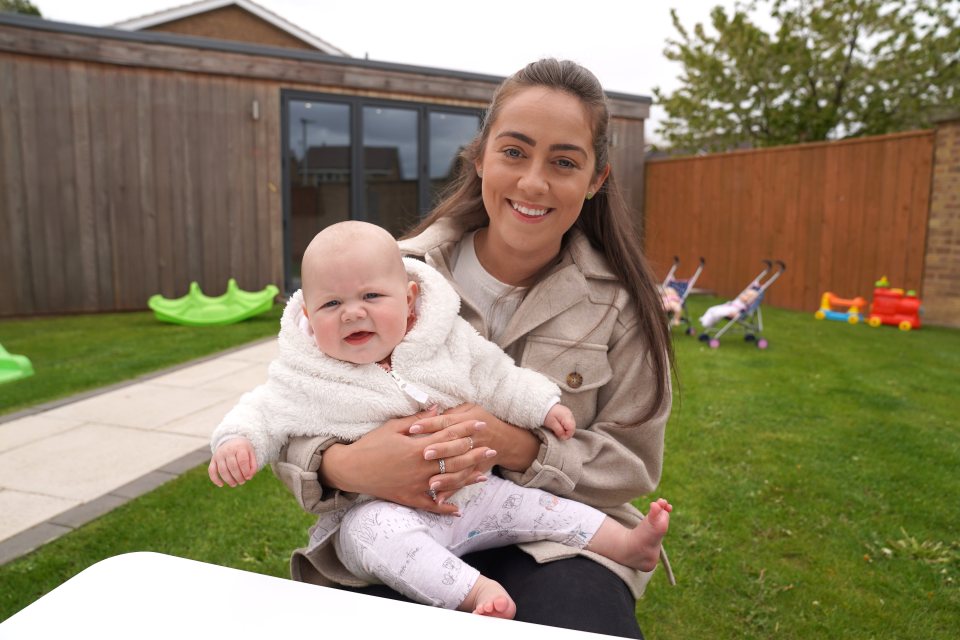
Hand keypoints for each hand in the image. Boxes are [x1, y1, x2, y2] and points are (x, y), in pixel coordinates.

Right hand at [208, 438, 257, 486]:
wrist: (232, 440)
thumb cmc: (243, 449)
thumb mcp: (251, 454)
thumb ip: (253, 465)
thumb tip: (249, 477)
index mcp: (239, 447)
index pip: (242, 461)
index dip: (245, 471)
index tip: (248, 477)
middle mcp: (228, 450)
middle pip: (232, 467)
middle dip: (238, 477)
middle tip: (242, 482)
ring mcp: (219, 455)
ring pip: (222, 470)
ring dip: (229, 480)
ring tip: (234, 484)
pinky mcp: (213, 459)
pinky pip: (211, 470)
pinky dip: (215, 479)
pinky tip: (221, 485)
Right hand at [320, 407, 493, 514]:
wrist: (351, 469)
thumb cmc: (371, 445)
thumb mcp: (393, 427)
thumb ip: (418, 419)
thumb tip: (438, 409)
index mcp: (417, 447)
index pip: (448, 436)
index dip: (466, 429)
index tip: (481, 424)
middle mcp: (420, 467)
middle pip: (454, 460)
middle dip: (475, 454)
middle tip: (492, 449)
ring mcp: (416, 485)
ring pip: (448, 482)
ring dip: (468, 479)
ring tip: (484, 476)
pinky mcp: (409, 498)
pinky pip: (430, 505)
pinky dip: (444, 508)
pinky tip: (457, 510)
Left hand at [409, 403, 539, 483]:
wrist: (506, 440)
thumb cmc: (480, 421)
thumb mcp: (469, 409)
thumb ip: (451, 413)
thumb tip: (431, 411)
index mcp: (468, 420)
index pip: (447, 422)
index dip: (430, 424)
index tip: (413, 428)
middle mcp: (474, 439)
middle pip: (455, 444)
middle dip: (440, 449)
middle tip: (424, 454)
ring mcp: (476, 457)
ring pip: (461, 467)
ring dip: (446, 477)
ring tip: (430, 483)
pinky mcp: (476, 471)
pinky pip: (463, 482)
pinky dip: (451, 490)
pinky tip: (438, 498)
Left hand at [543, 403, 575, 439]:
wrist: (544, 405)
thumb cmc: (547, 415)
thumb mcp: (551, 424)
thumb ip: (559, 431)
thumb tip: (563, 437)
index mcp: (567, 417)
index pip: (572, 429)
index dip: (567, 435)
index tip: (560, 437)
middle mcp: (570, 415)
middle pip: (573, 428)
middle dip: (567, 433)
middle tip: (558, 434)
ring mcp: (570, 414)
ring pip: (572, 426)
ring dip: (566, 430)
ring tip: (558, 430)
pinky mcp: (568, 414)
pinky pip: (570, 422)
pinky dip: (566, 426)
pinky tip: (559, 426)